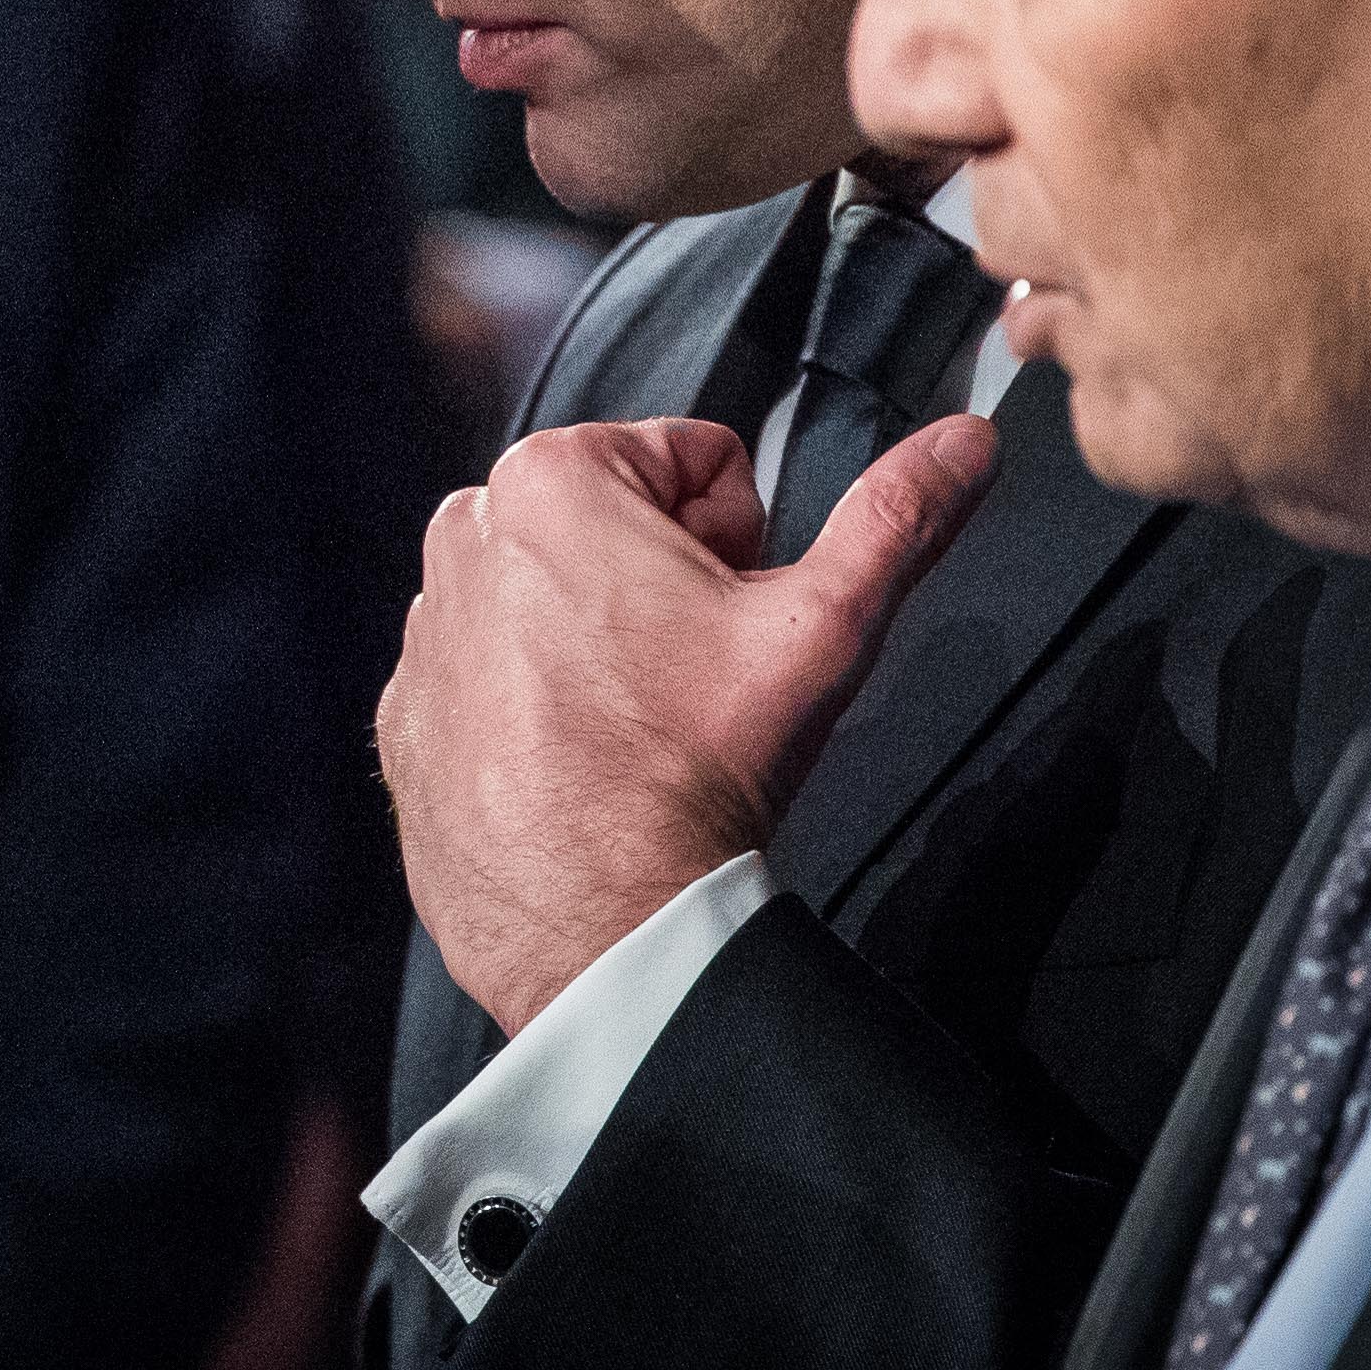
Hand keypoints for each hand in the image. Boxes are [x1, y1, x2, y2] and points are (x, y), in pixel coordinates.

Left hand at [376, 412, 997, 1034]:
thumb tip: (966, 441)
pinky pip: (495, 676)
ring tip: (638, 724)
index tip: (731, 617)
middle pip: (620, 525)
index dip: (742, 542)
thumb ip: (897, 518)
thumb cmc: (699, 768)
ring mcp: (424, 629)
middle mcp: (464, 535)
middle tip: (691, 677)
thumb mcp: (824, 627)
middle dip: (668, 586)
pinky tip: (579, 761)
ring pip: (557, 598)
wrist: (602, 927)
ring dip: (602, 643)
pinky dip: (538, 706)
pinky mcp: (404, 714)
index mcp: (549, 478)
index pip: (696, 463)